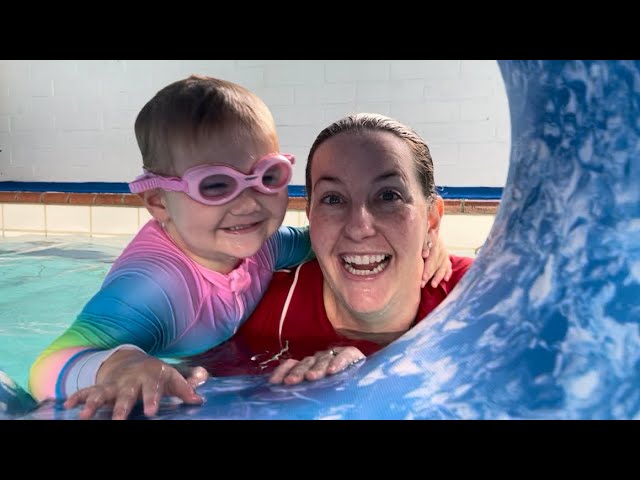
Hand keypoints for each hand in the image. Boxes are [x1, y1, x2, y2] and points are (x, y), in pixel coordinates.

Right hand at [63, 349, 206, 419]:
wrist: (133, 360)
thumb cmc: (156, 375)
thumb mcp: (171, 377)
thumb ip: (185, 387)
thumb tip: (199, 399)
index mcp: (149, 377)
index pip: (151, 390)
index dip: (151, 400)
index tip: (152, 413)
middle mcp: (130, 380)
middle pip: (125, 395)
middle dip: (121, 407)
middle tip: (117, 421)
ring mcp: (114, 384)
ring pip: (102, 394)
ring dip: (92, 404)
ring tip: (84, 416)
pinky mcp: (100, 387)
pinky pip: (86, 392)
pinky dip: (77, 397)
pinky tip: (67, 406)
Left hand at [268, 347, 364, 384]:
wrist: (363, 386)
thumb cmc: (337, 391)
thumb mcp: (317, 390)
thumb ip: (304, 389)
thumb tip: (280, 392)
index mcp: (308, 366)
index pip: (292, 364)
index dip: (282, 371)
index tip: (274, 382)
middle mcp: (319, 359)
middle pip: (306, 362)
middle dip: (298, 372)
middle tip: (292, 382)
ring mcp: (334, 354)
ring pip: (323, 359)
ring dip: (317, 368)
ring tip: (312, 377)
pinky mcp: (351, 354)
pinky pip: (345, 354)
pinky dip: (339, 362)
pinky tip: (333, 371)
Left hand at [422, 233, 451, 288]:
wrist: (427, 233)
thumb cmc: (417, 238)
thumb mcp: (419, 238)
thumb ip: (422, 245)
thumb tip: (425, 254)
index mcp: (432, 237)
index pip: (431, 248)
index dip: (427, 259)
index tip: (423, 269)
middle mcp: (440, 245)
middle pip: (436, 259)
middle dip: (429, 272)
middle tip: (423, 281)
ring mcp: (444, 252)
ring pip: (442, 265)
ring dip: (438, 276)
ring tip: (433, 285)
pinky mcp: (446, 258)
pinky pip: (448, 266)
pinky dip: (447, 273)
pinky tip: (445, 279)